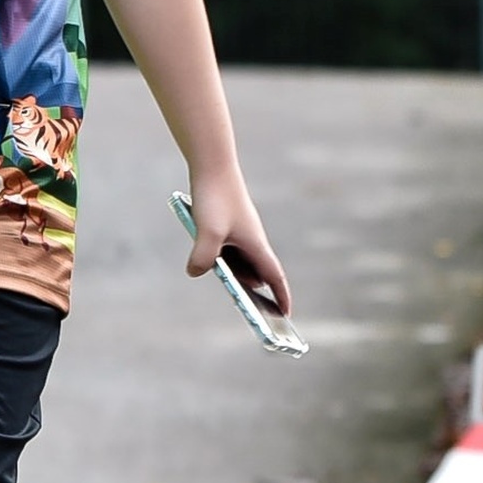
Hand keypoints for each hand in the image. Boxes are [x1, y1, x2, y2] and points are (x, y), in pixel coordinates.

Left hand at [182, 169, 292, 319]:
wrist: (212, 166)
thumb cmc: (214, 197)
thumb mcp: (207, 231)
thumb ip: (203, 256)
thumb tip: (196, 273)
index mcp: (255, 245)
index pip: (274, 277)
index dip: (281, 296)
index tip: (287, 315)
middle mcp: (252, 240)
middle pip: (258, 273)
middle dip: (260, 294)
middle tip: (260, 316)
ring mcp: (240, 232)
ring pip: (242, 262)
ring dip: (241, 278)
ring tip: (241, 298)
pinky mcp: (227, 225)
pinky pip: (230, 250)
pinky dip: (227, 263)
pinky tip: (215, 269)